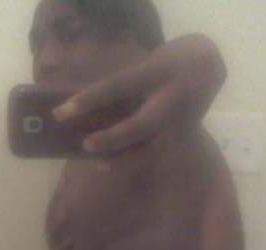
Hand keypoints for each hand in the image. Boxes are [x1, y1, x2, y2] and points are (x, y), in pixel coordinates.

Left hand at [52, 34, 226, 155]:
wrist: (206, 68)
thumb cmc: (162, 68)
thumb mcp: (143, 68)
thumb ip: (121, 90)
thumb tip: (83, 113)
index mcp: (154, 72)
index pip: (115, 87)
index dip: (86, 100)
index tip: (59, 113)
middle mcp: (168, 99)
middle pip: (137, 126)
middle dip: (110, 140)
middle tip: (85, 146)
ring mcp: (179, 122)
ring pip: (147, 148)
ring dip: (119, 158)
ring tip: (94, 162)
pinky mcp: (183, 139)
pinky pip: (152, 155)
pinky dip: (131, 161)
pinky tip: (111, 165)